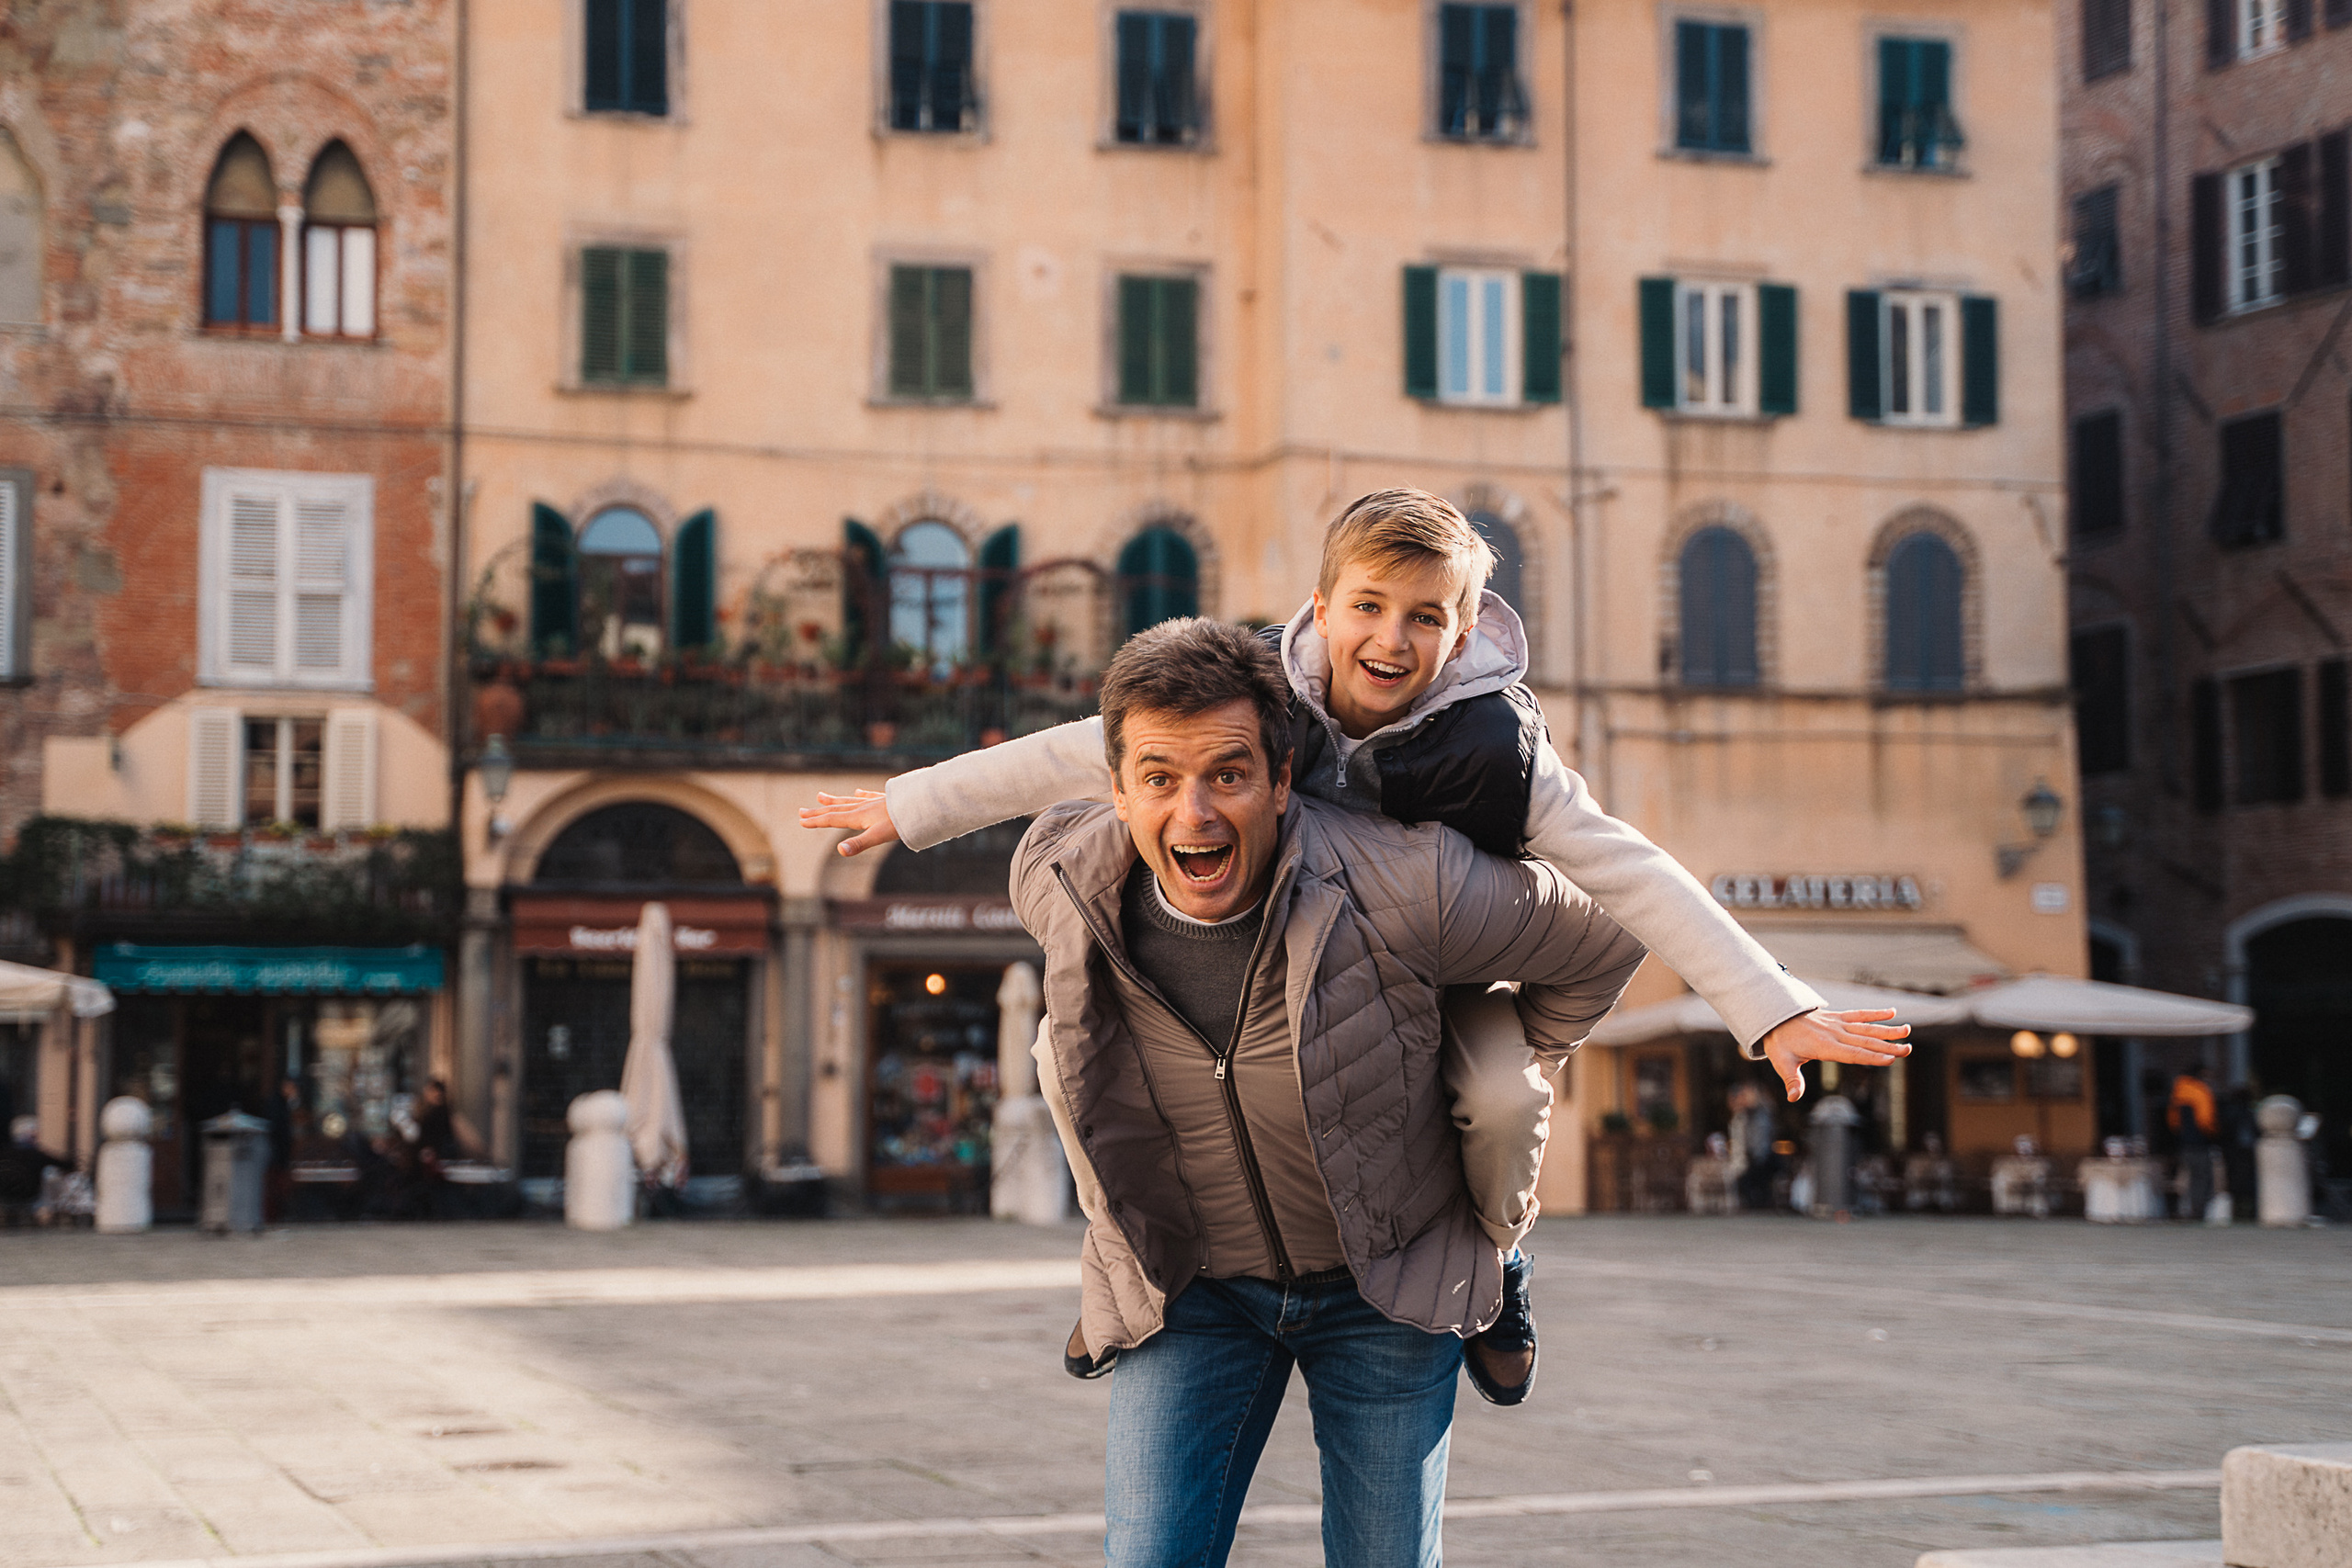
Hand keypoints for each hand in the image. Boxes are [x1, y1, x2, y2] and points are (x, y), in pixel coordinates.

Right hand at [797, 789, 899, 855]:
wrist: (918, 805)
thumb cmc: (899, 823)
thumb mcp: (877, 837)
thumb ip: (858, 844)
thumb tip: (840, 851)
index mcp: (858, 817)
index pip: (832, 819)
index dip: (816, 821)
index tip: (801, 821)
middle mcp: (863, 808)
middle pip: (836, 809)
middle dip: (818, 812)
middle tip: (801, 811)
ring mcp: (873, 802)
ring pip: (848, 801)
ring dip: (833, 801)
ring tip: (820, 797)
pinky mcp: (884, 800)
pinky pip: (868, 796)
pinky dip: (860, 795)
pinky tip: (857, 792)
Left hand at [1758, 1008, 1910, 1103]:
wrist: (1774, 1016)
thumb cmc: (1779, 1042)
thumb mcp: (1781, 1062)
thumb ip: (1791, 1080)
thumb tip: (1793, 1097)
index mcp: (1824, 1046)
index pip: (1852, 1053)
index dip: (1872, 1056)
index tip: (1891, 1059)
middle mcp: (1834, 1033)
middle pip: (1865, 1041)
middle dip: (1887, 1046)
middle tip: (1908, 1050)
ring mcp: (1836, 1024)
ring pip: (1866, 1027)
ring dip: (1887, 1030)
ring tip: (1907, 1031)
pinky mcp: (1836, 1017)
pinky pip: (1858, 1015)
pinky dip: (1875, 1013)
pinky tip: (1892, 1012)